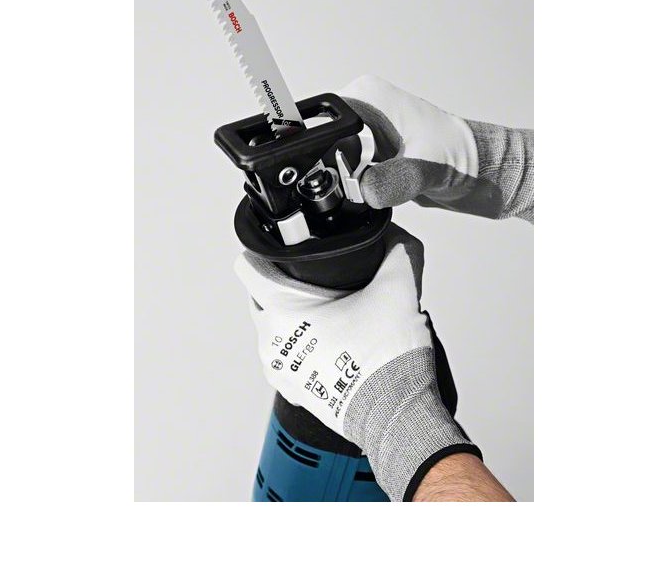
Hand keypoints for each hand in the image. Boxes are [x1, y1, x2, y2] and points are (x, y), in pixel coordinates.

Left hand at [234, 223, 479, 501]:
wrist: (396, 414)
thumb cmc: (387, 360)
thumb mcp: (399, 288)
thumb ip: (397, 249)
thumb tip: (395, 232)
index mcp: (281, 311)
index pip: (248, 265)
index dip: (265, 248)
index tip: (287, 246)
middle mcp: (270, 341)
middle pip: (260, 294)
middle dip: (284, 281)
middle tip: (321, 278)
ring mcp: (279, 368)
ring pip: (274, 326)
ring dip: (295, 315)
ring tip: (332, 311)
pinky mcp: (292, 389)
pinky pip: (288, 354)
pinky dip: (303, 344)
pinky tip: (334, 339)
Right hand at [339, 75, 533, 221]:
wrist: (485, 174)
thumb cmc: (464, 156)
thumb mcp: (424, 168)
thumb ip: (391, 180)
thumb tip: (363, 190)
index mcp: (369, 97)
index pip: (321, 123)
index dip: (325, 153)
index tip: (348, 172)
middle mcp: (363, 113)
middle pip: (322, 148)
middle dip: (340, 173)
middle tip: (372, 183)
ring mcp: (366, 137)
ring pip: (333, 167)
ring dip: (352, 185)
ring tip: (386, 185)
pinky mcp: (373, 159)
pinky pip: (349, 180)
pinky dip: (360, 193)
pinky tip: (383, 193)